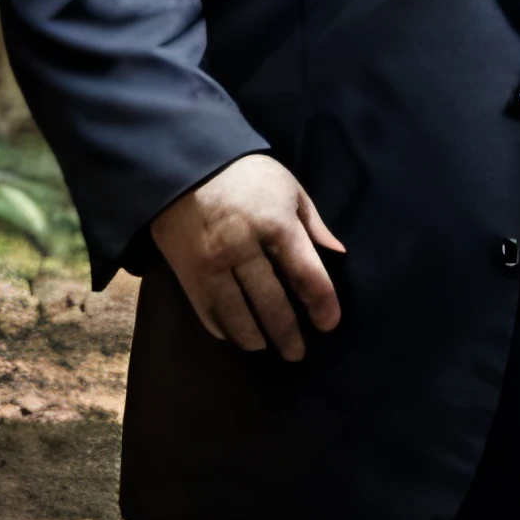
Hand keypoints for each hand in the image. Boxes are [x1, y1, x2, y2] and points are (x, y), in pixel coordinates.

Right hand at [149, 153, 344, 362]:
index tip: (329, 324)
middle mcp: (242, 247)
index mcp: (274, 223)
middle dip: (288, 333)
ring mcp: (211, 264)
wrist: (180, 166)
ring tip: (266, 347)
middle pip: (272, 303)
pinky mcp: (187, 273)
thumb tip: (338, 253)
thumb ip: (313, 222)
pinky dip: (223, 328)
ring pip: (237, 314)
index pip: (306, 274)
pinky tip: (235, 335)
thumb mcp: (286, 186)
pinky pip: (207, 311)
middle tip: (297, 353)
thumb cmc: (243, 174)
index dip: (322, 304)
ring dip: (254, 337)